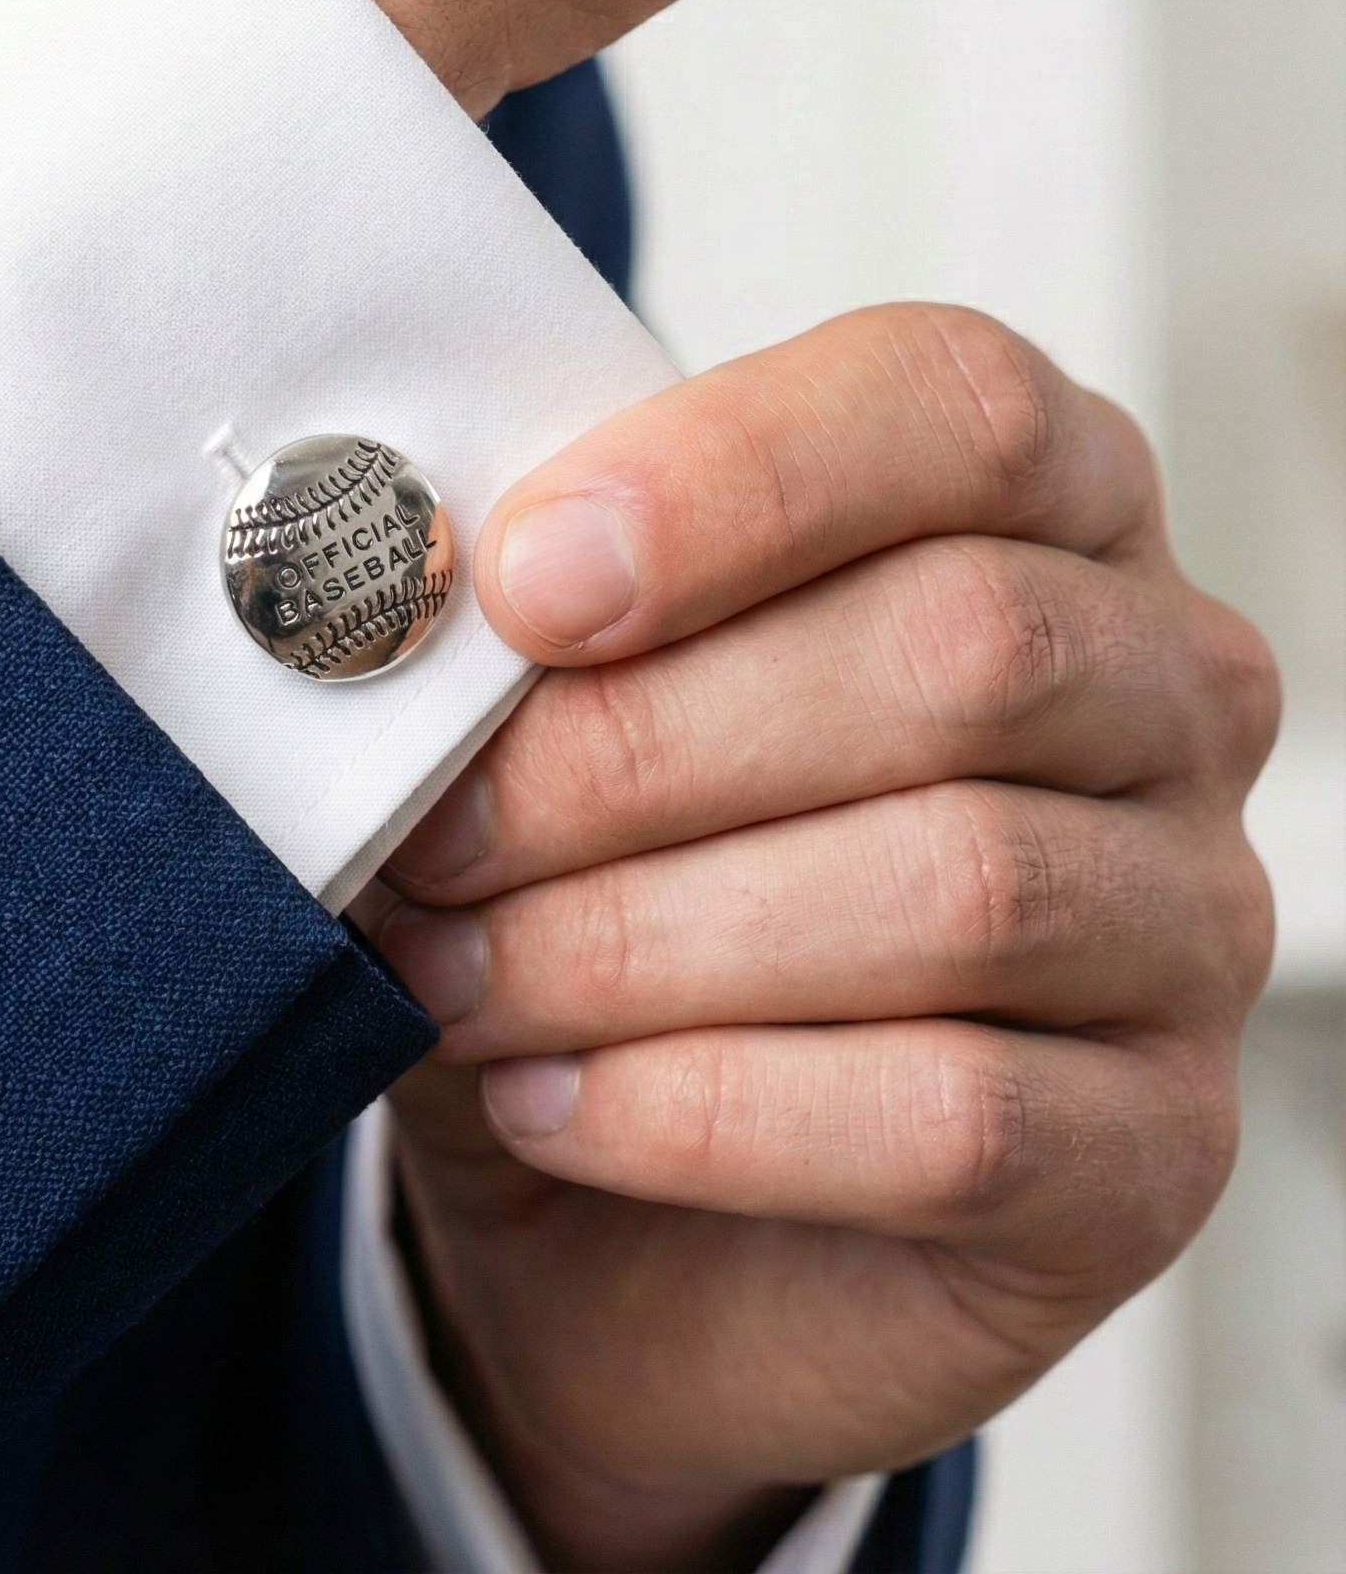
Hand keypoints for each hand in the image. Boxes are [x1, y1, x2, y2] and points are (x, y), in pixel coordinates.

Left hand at [359, 306, 1275, 1572]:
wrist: (648, 1197)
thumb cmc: (619, 869)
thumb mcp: (566, 698)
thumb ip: (545, 615)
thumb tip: (418, 608)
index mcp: (1038, 507)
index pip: (960, 410)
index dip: (733, 477)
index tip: (520, 582)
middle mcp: (1160, 691)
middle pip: (958, 650)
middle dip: (633, 749)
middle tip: (431, 831)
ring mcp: (1189, 921)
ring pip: (954, 889)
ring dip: (640, 939)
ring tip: (457, 972)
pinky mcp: (1155, 1144)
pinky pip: (953, 1118)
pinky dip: (703, 1110)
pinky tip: (551, 1096)